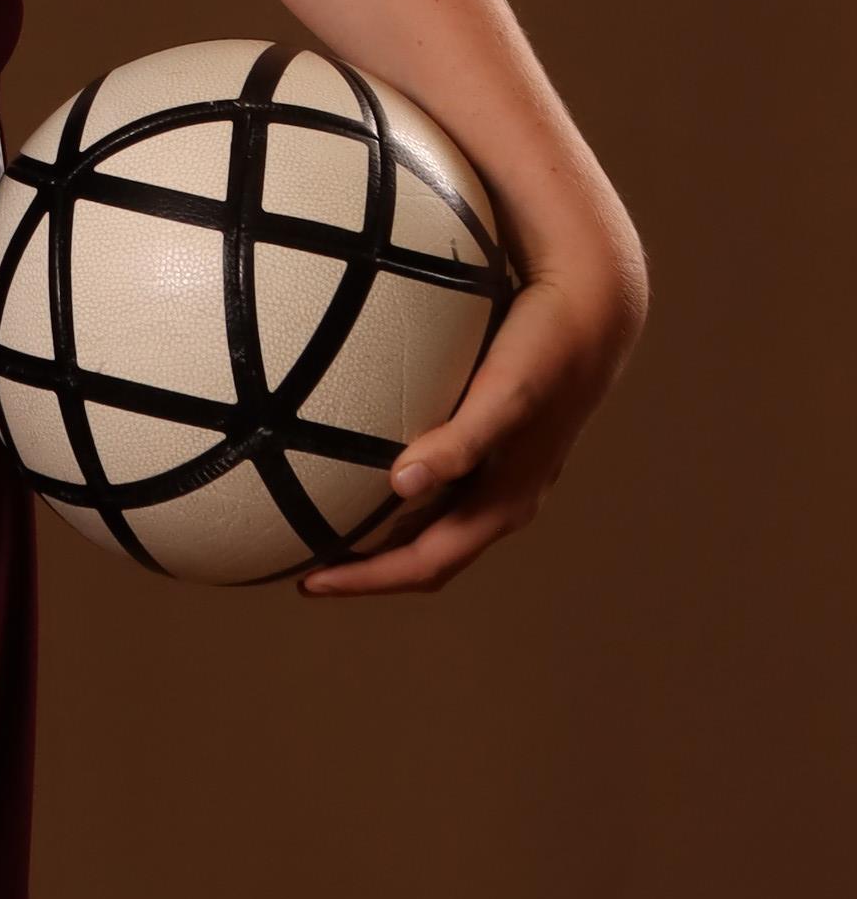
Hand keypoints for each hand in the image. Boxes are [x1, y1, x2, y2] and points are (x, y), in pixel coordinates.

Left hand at [300, 222, 647, 596]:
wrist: (593, 316)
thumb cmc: (546, 352)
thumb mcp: (505, 396)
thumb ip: (460, 442)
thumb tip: (399, 483)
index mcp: (505, 504)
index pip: (426, 564)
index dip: (368, 579)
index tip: (309, 583)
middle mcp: (504, 499)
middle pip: (427, 557)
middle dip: (369, 570)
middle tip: (306, 568)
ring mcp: (502, 476)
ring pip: (434, 526)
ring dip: (384, 538)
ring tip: (328, 528)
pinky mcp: (496, 448)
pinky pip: (440, 491)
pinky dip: (399, 498)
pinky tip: (366, 469)